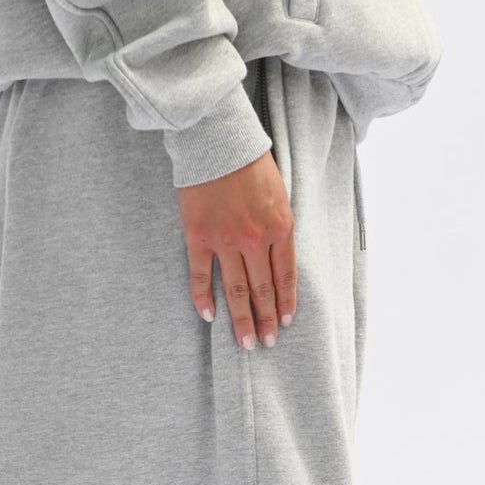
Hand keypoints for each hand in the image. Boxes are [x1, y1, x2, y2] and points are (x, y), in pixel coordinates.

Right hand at [177, 151, 296, 349]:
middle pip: (262, 290)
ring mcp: (225, 241)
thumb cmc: (251, 161)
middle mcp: (254, 240)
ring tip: (246, 343)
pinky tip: (209, 316)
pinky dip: (204, 298)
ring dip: (242, 319)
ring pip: (235, 290)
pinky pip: (201, 275)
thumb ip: (280, 226)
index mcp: (280, 228)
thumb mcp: (280, 192)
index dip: (286, 303)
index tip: (286, 323)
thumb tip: (279, 255)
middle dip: (267, 320)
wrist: (216, 140)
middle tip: (267, 343)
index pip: (286, 277)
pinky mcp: (198, 237)